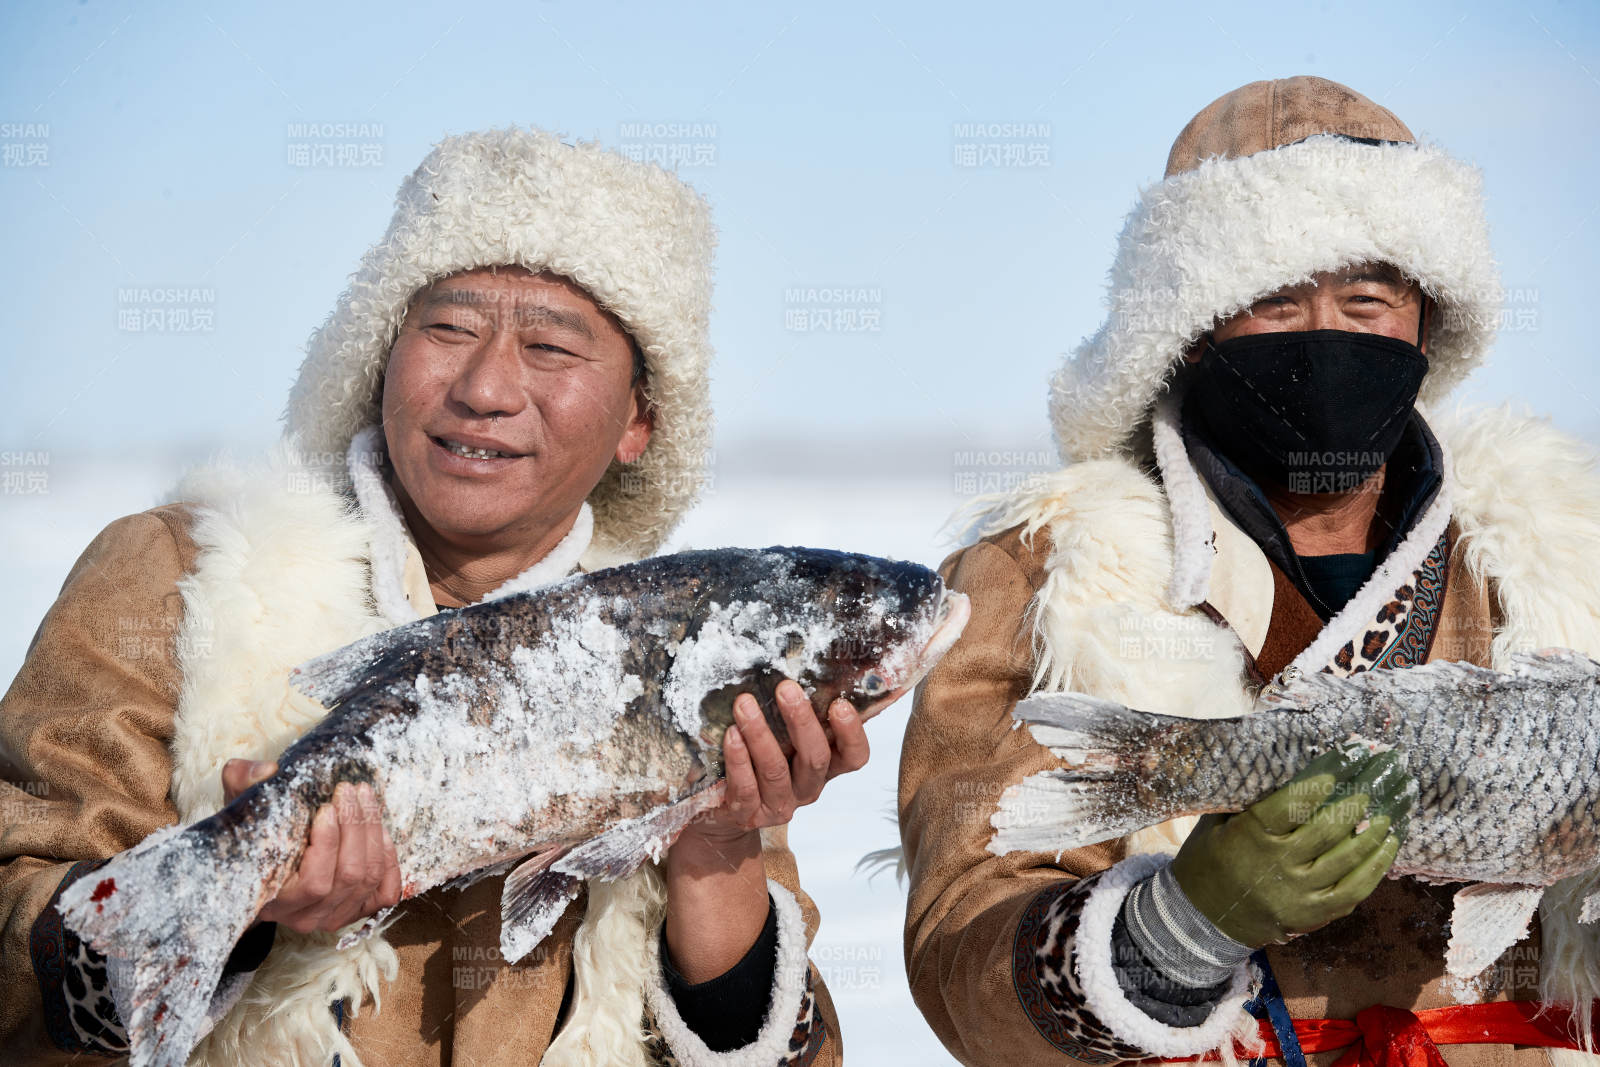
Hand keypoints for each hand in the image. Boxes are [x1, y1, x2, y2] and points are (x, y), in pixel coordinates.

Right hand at [220, 759, 401, 933]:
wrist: (263, 869)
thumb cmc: (253, 840)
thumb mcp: (240, 814)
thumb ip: (242, 786)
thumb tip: (266, 770)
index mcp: (275, 902)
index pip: (315, 882)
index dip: (328, 844)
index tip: (326, 807)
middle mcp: (307, 917)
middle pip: (349, 875)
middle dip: (355, 827)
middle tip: (350, 790)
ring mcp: (335, 916)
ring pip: (370, 877)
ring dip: (373, 833)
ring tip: (365, 797)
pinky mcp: (358, 911)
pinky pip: (386, 891)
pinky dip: (389, 859)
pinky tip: (379, 832)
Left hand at [681, 679, 869, 848]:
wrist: (722, 811)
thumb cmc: (757, 760)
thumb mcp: (782, 737)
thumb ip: (796, 713)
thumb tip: (804, 664)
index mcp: (824, 768)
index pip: (854, 756)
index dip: (852, 733)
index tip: (840, 704)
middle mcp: (807, 788)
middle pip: (816, 758)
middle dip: (801, 720)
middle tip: (785, 688)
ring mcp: (778, 804)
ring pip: (776, 770)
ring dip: (760, 733)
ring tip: (744, 704)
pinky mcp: (748, 814)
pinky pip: (745, 787)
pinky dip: (738, 759)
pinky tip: (731, 735)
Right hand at [1168, 744, 1414, 947]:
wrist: (1201, 918)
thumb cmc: (1208, 859)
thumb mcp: (1215, 821)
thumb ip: (1248, 799)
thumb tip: (1288, 768)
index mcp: (1251, 835)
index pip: (1295, 801)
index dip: (1326, 778)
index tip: (1350, 757)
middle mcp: (1277, 865)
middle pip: (1329, 828)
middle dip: (1359, 800)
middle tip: (1380, 779)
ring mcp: (1297, 894)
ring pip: (1347, 859)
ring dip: (1374, 832)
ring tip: (1391, 810)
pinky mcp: (1311, 916)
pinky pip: (1353, 891)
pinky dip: (1375, 868)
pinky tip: (1387, 847)